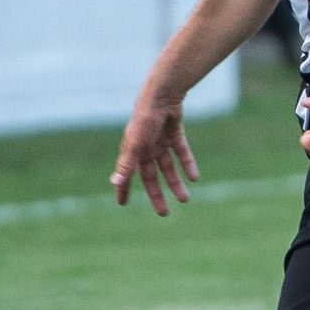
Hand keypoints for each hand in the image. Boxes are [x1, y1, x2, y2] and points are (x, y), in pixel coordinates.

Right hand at [112, 100, 199, 215]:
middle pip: (151, 176)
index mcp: (132, 151)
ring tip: (185, 199)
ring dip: (176, 183)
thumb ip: (127, 164)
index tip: (122, 204)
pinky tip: (194, 177)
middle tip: (164, 213)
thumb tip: (115, 183)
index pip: (127, 175)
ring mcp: (160, 141)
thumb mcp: (135, 144)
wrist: (162, 96)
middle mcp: (145, 148)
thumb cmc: (145, 120)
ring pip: (168, 167)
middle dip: (157, 194)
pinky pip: (181, 152)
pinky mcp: (174, 133)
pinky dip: (187, 164)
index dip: (123, 189)